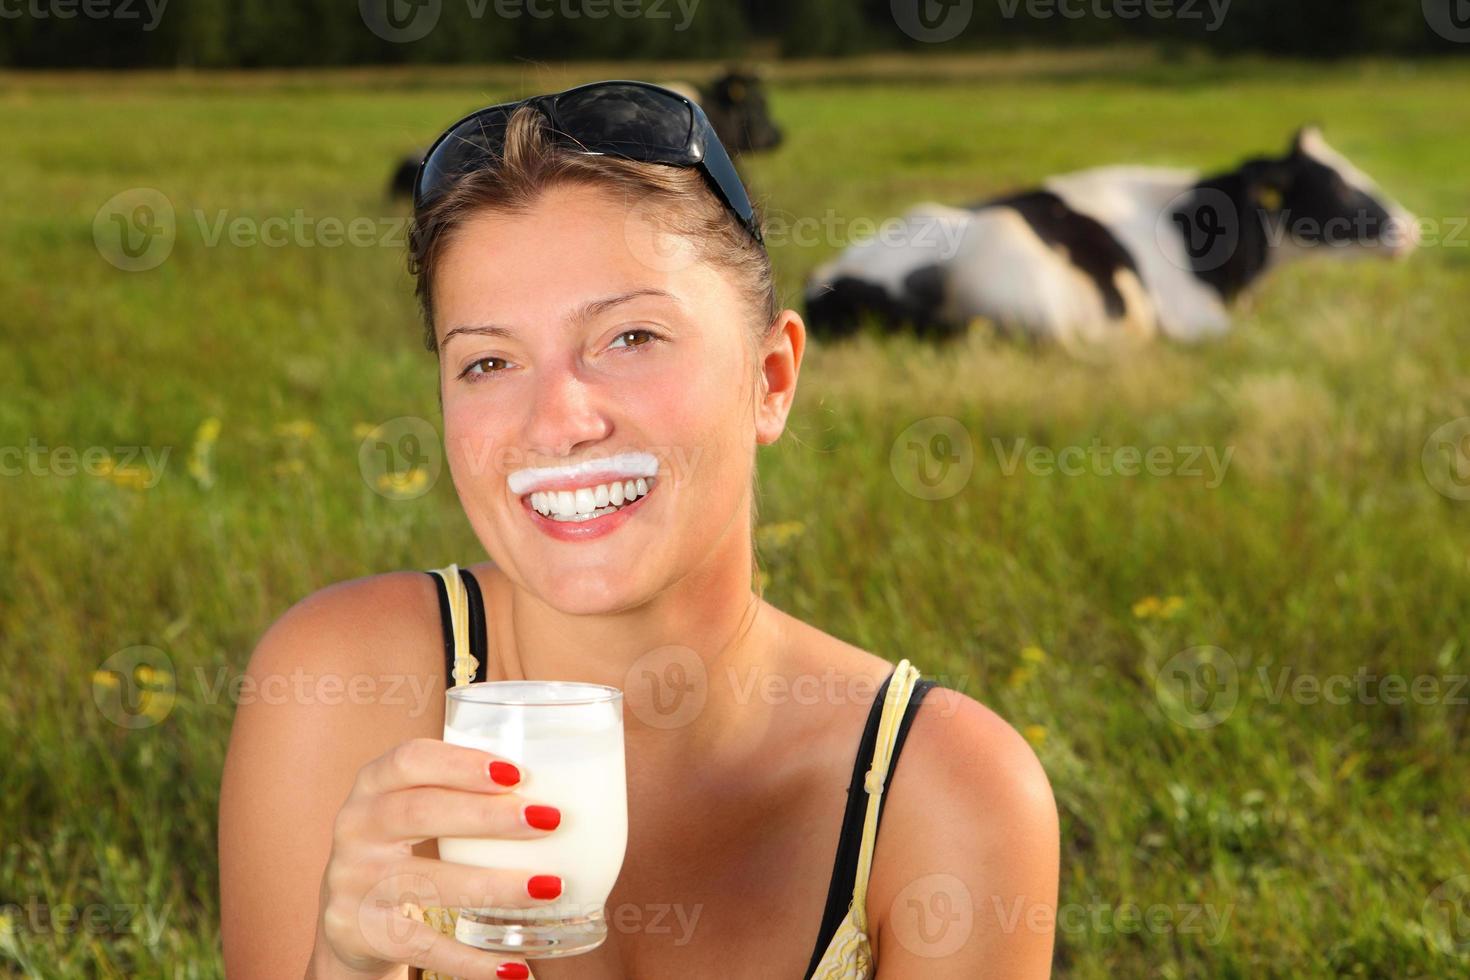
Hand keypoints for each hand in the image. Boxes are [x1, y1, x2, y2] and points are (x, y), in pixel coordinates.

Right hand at [309, 737, 558, 978]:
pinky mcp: (362, 932)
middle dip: (488, 816)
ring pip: (427, 882)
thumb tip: (567, 791)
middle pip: (419, 812)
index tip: (518, 773)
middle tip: (550, 820)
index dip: (461, 763)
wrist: (351, 920)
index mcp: (374, 784)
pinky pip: (424, 947)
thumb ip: (465, 794)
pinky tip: (517, 967)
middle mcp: (357, 827)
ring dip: (494, 886)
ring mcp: (355, 882)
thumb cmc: (407, 847)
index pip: (410, 760)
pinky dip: (473, 960)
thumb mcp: (417, 810)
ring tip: (551, 887)